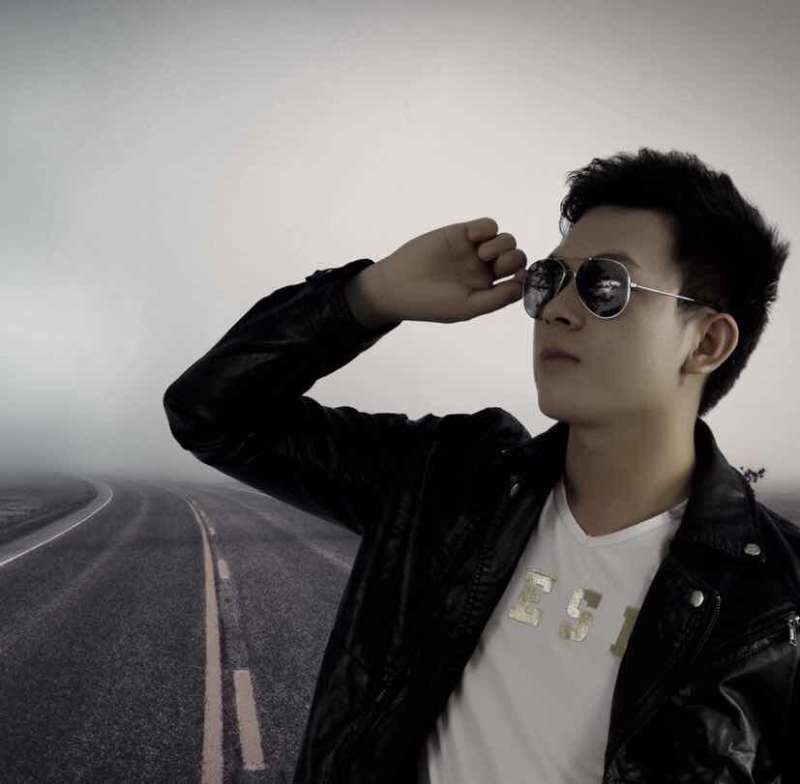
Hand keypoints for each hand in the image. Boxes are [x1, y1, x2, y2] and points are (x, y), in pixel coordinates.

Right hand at [371, 217, 526, 323]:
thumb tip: (522, 286)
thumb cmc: (430, 303)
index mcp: (487, 291)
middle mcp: (484, 270)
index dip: (524, 278)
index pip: (518, 281)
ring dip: (503, 245)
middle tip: (496, 265)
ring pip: (506, 240)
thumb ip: (496, 299)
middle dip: (513, 260)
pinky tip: (473, 237)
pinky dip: (487, 229)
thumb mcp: (466, 308)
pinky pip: (487, 225)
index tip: (515, 279)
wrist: (395, 285)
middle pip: (516, 259)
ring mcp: (473, 251)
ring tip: (482, 254)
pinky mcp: (460, 234)